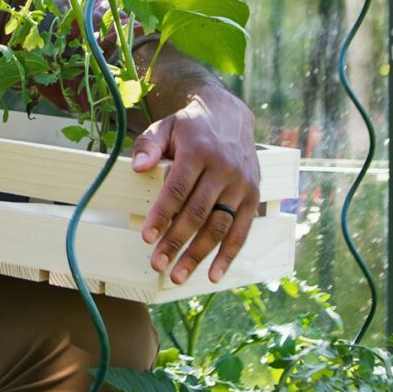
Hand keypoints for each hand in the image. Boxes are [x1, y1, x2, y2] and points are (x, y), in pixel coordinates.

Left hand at [130, 89, 262, 284]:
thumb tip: (139, 167)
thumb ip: (149, 145)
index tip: (147, 238)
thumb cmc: (190, 127)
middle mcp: (223, 169)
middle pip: (197, 212)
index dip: (162, 215)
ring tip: (178, 275)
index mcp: (199, 151)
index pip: (178, 189)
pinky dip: (228, 255)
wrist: (230, 115)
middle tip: (157, 263)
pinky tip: (213, 275)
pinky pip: (242, 231)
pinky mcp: (253, 196)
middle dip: (176, 241)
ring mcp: (241, 185)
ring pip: (219, 226)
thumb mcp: (165, 126)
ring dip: (198, 254)